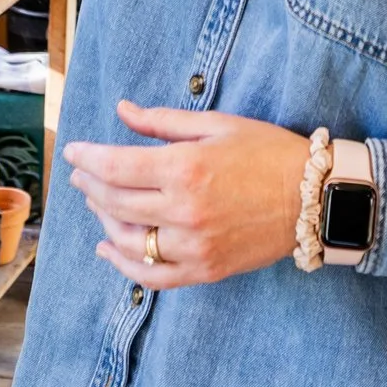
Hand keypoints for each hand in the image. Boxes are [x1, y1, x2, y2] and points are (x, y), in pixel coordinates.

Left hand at [64, 100, 309, 288]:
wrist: (314, 198)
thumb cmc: (267, 153)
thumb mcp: (216, 125)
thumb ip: (163, 122)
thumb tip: (121, 110)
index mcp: (185, 168)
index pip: (115, 167)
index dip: (86, 158)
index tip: (72, 152)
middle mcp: (184, 210)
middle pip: (114, 202)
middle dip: (89, 185)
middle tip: (80, 174)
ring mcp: (194, 245)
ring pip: (129, 240)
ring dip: (103, 220)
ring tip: (96, 203)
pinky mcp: (205, 269)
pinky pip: (154, 276)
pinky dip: (125, 265)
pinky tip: (109, 249)